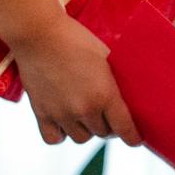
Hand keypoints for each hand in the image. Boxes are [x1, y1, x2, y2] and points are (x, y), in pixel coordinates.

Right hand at [10, 16, 142, 146]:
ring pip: (81, 138)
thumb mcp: (106, 56)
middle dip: (109, 126)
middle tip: (109, 116)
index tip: (136, 140)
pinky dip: (62, 134)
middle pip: (103, 133)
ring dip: (87, 130)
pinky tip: (66, 122)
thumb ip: (116, 79)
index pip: (124, 129)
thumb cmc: (76, 39)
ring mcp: (61, 114)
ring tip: (87, 116)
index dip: (133, 137)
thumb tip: (129, 93)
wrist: (39, 34)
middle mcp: (84, 110)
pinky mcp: (41, 113)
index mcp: (105, 95)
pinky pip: (55, 139)